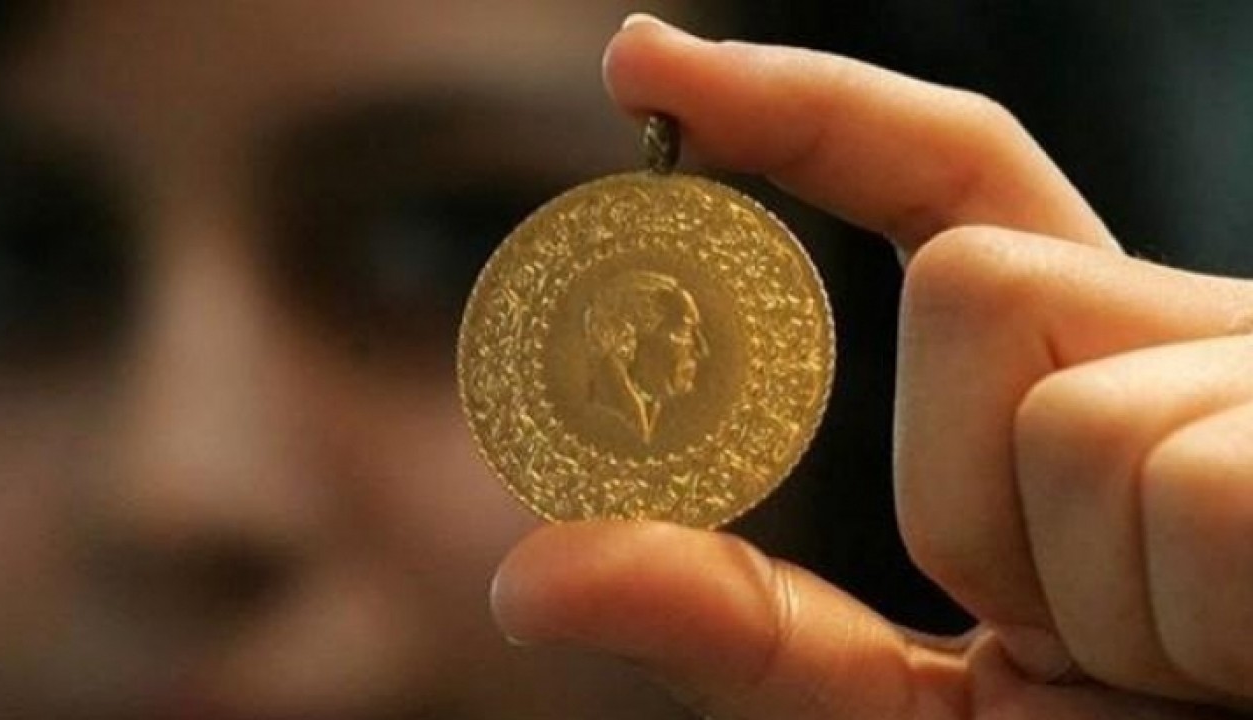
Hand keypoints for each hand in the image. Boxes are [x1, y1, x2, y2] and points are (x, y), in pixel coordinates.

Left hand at [491, 15, 1252, 717]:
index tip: (645, 66)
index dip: (805, 115)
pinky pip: (1167, 480)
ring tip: (1178, 670)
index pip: (951, 188)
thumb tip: (528, 574)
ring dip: (1078, 591)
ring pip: (1057, 403)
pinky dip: (1176, 621)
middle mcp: (1191, 335)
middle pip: (970, 279)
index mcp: (1094, 376)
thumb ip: (744, 633)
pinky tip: (1239, 659)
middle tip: (1074, 636)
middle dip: (968, 494)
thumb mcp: (909, 713)